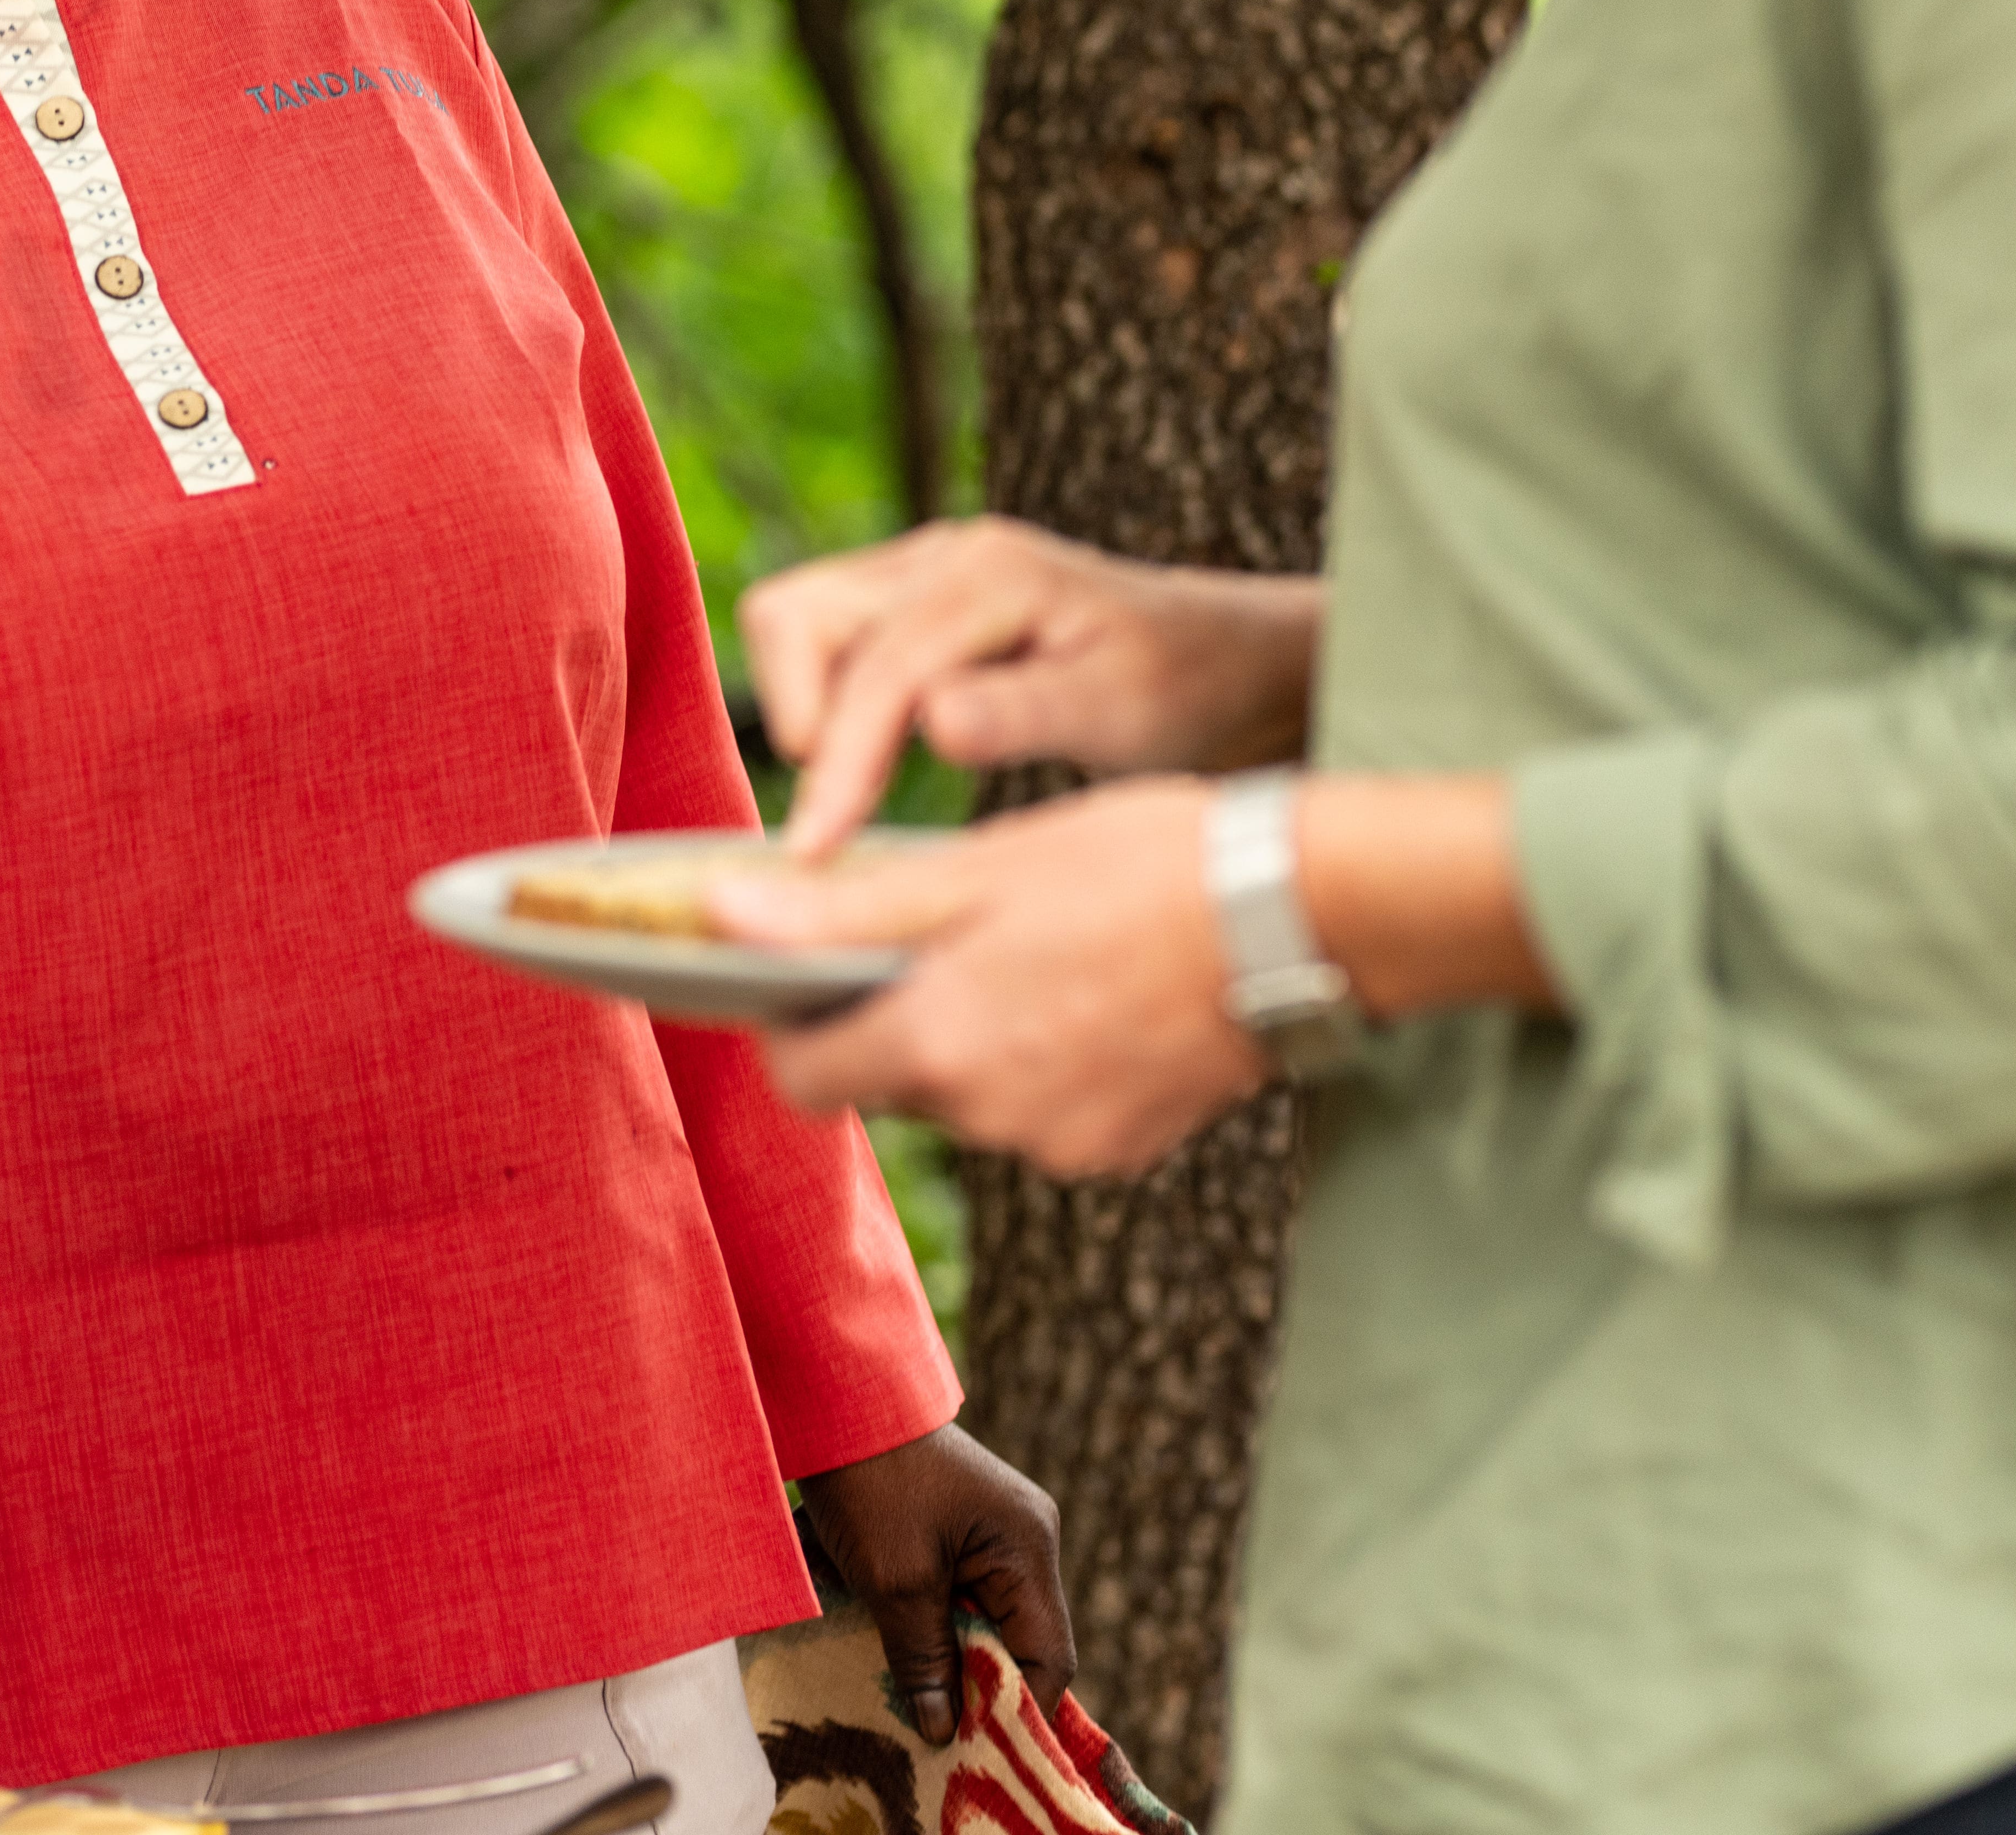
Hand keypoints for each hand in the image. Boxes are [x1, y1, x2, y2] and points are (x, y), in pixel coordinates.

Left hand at [718, 777, 1272, 1177]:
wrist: (1300, 915)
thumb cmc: (1134, 866)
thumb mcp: (975, 872)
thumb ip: (839, 912)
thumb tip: (715, 918)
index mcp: (938, 1044)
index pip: (802, 1081)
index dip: (785, 1030)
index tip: (795, 976)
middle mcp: (990, 1117)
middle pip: (885, 1086)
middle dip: (881, 1022)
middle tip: (926, 940)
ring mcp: (1060, 1143)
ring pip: (964, 1097)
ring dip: (964, 1039)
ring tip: (1022, 954)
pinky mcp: (1121, 1150)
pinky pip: (1037, 1114)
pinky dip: (1035, 1065)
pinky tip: (1082, 995)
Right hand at [739, 519, 1323, 854]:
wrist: (1218, 659)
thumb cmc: (1180, 688)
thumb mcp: (1124, 711)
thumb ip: (1027, 714)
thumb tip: (931, 722)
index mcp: (994, 575)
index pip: (879, 666)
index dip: (841, 762)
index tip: (816, 852)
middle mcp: (942, 554)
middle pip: (796, 614)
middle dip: (801, 718)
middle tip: (835, 814)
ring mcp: (918, 568)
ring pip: (793, 620)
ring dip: (803, 707)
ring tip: (850, 789)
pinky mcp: (905, 598)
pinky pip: (820, 638)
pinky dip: (822, 702)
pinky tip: (869, 764)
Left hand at [794, 1422, 1074, 1747]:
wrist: (833, 1395)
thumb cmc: (871, 1482)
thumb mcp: (894, 1579)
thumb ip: (923, 1657)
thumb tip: (941, 1729)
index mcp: (1027, 1548)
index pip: (1048, 1655)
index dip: (1018, 1708)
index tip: (976, 1748)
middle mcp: (1025, 1539)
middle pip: (1017, 1640)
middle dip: (976, 1687)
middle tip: (935, 1732)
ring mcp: (994, 1529)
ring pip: (982, 1618)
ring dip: (946, 1654)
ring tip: (909, 1698)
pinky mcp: (958, 1525)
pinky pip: (957, 1590)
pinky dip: (928, 1620)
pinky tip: (893, 1645)